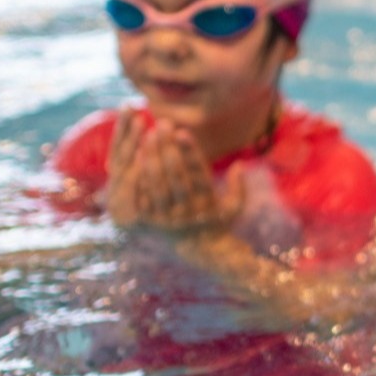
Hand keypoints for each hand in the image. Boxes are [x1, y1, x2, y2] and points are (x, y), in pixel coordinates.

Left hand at [103, 108, 244, 231]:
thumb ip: (239, 188)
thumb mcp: (234, 208)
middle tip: (161, 124)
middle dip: (168, 148)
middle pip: (176, 176)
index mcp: (208, 204)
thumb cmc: (216, 221)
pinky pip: (143, 196)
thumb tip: (239, 165)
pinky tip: (136, 155)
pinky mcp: (151, 222)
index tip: (182, 132)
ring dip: (151, 158)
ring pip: (158, 184)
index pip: (199, 174)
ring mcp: (168, 218)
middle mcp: (188, 211)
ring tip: (147, 136)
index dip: (190, 153)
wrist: (197, 251)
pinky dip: (139, 175)